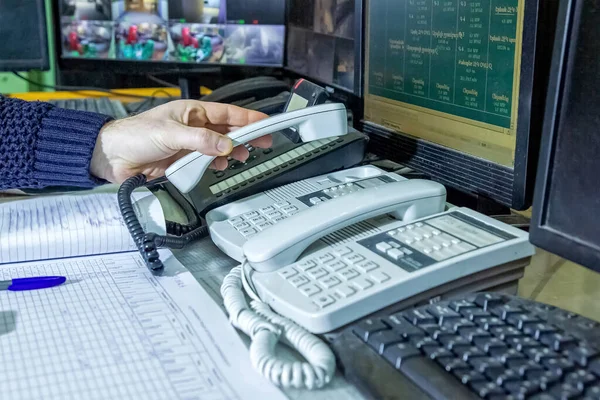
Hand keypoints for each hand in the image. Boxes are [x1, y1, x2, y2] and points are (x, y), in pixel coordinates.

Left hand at [90, 100, 271, 182]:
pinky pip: (206, 162)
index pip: (227, 114)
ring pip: (219, 147)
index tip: (266, 123)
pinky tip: (219, 166)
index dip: (248, 118)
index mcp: (191, 112)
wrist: (113, 157)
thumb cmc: (134, 135)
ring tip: (242, 157)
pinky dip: (215, 164)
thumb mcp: (171, 134)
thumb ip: (200, 141)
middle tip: (264, 143)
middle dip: (246, 137)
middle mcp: (193, 127)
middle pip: (227, 131)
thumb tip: (225, 146)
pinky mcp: (183, 161)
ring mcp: (189, 145)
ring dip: (231, 152)